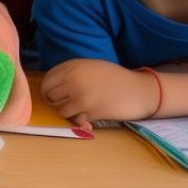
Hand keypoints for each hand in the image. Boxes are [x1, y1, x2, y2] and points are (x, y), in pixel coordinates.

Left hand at [41, 59, 158, 128]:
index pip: (47, 81)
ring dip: (68, 113)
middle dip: (56, 102)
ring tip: (79, 110)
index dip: (48, 90)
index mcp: (73, 66)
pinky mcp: (89, 111)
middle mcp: (73, 80)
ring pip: (60, 110)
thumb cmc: (116, 78)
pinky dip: (79, 121)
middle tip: (67, 105)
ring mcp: (80, 96)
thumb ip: (71, 73)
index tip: (54, 96)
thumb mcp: (91, 67)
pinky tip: (89, 117)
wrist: (140, 91)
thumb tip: (51, 87)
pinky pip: (74, 119)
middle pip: (50, 96)